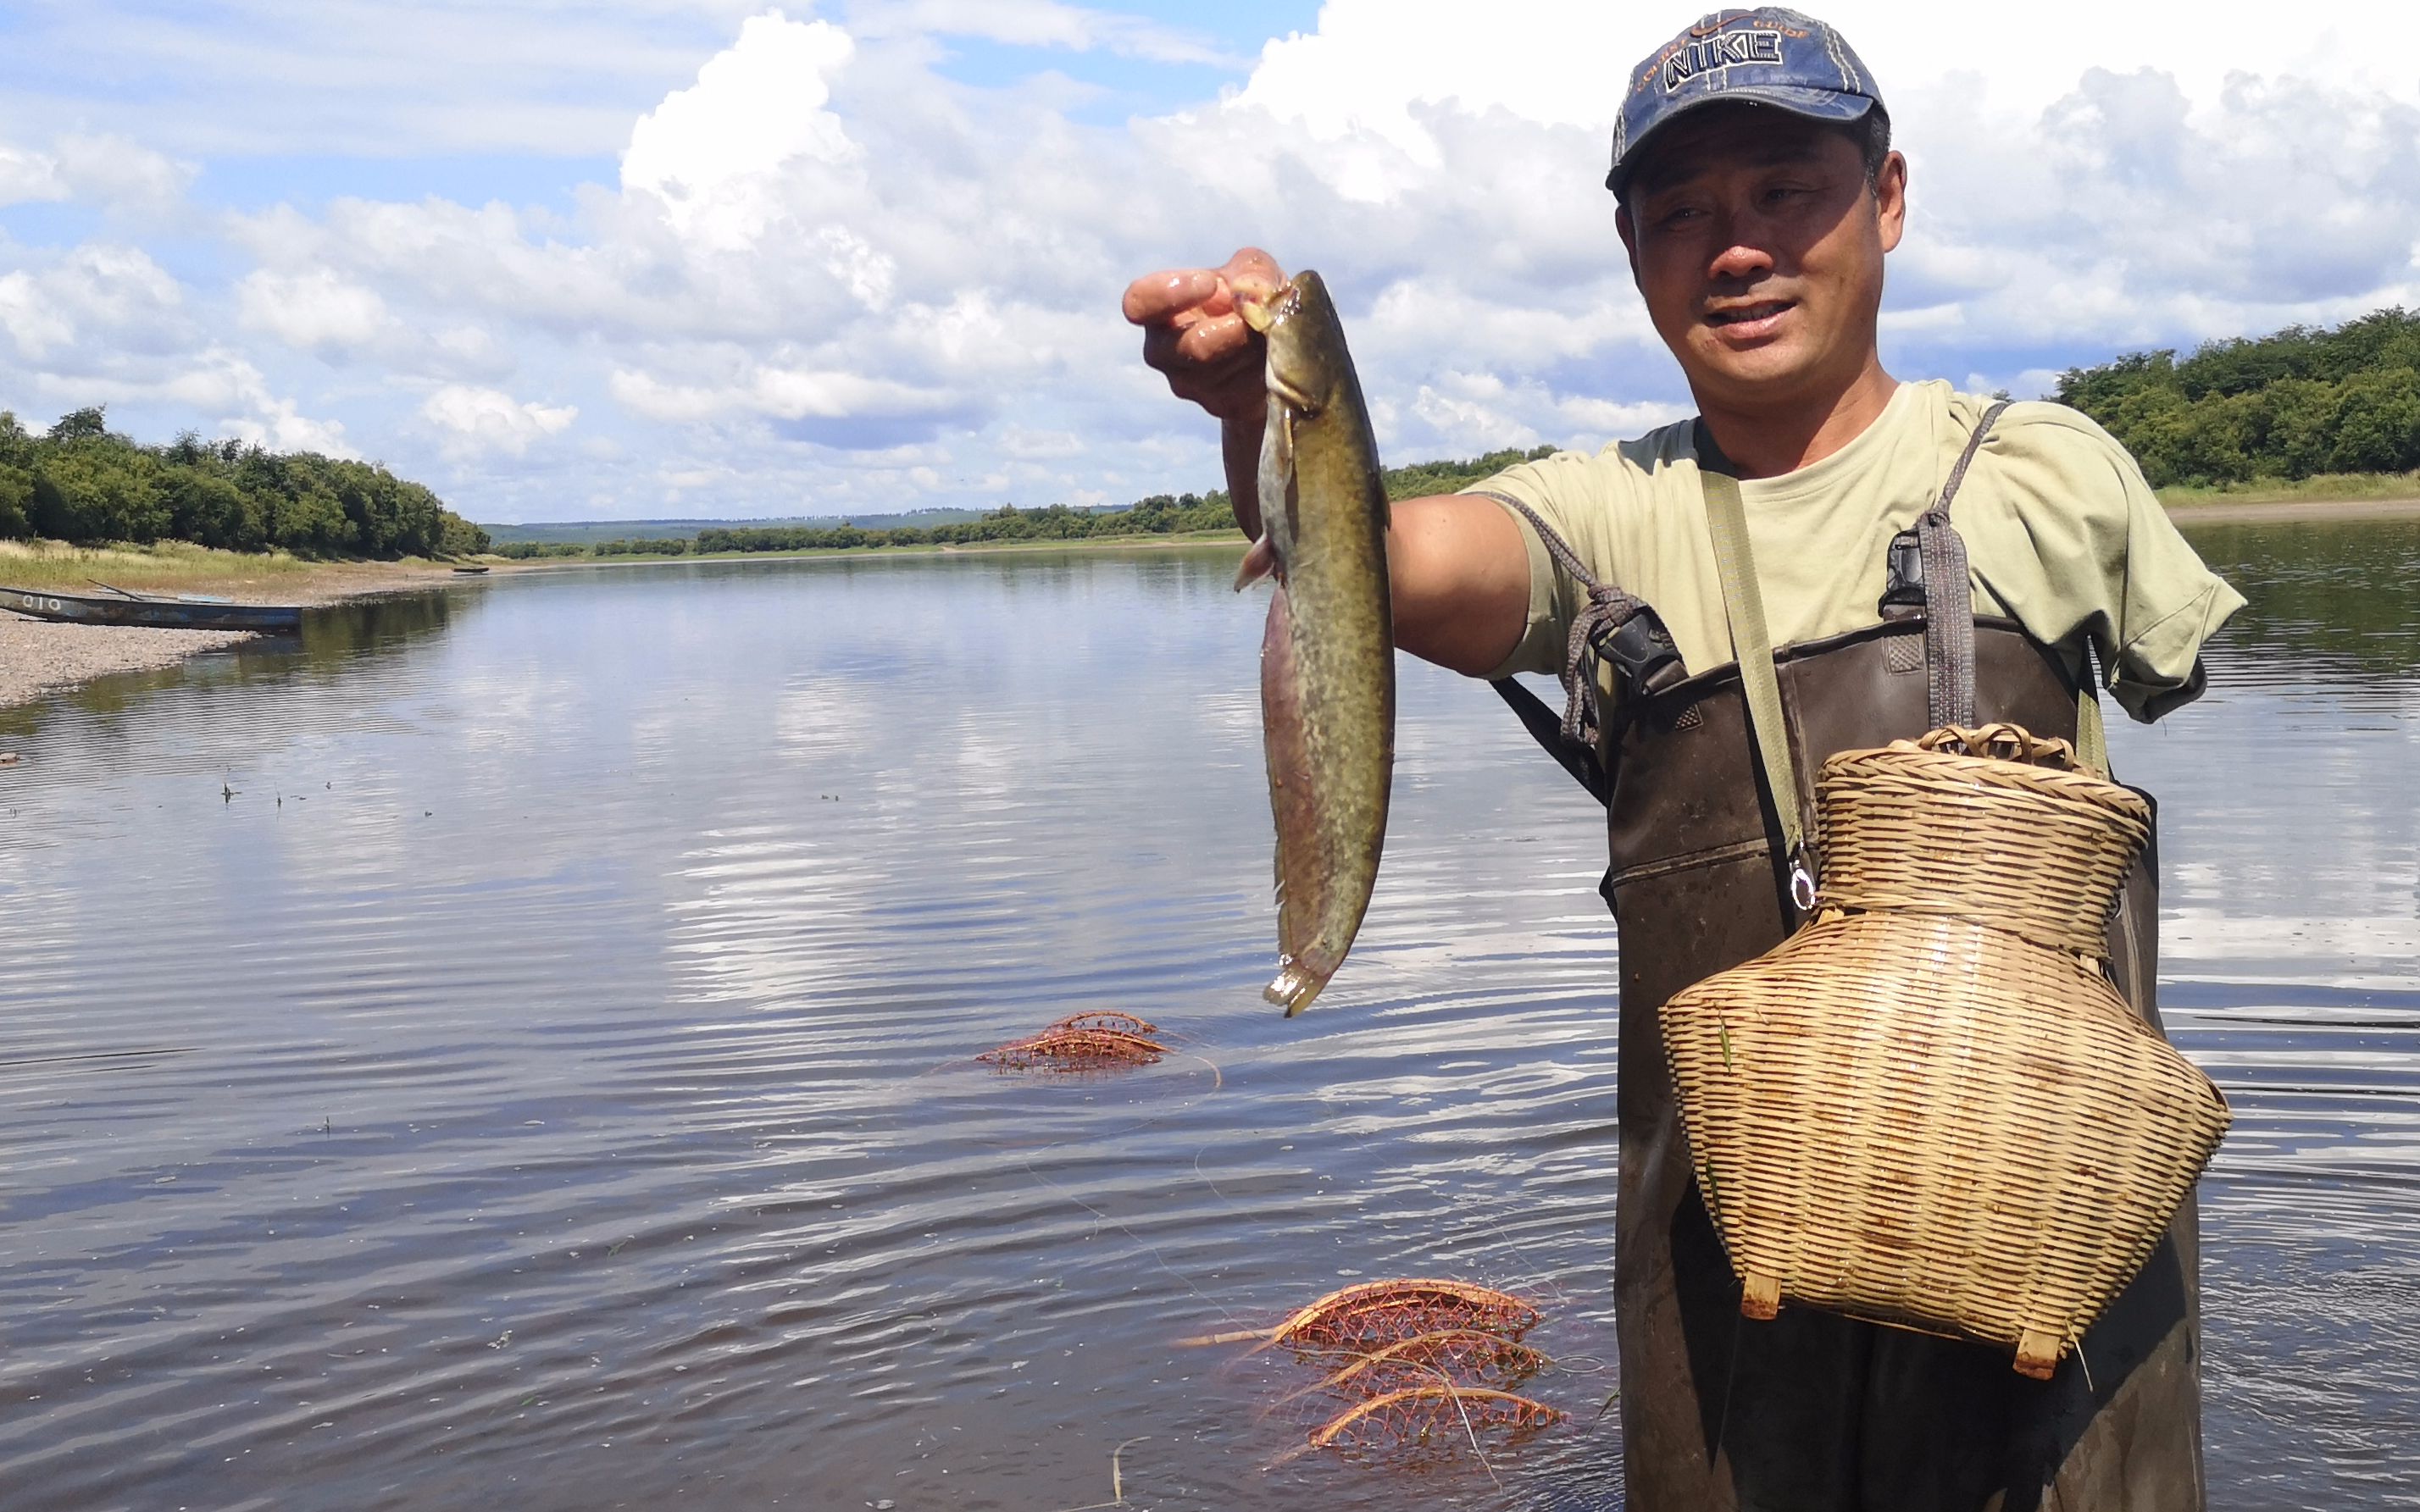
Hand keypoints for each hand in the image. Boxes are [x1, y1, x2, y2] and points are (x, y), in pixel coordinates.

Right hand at [1121, 247, 1284, 421]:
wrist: (1274, 346)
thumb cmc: (1249, 298)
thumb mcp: (1253, 269)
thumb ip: (1251, 270)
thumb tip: (1249, 294)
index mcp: (1157, 310)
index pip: (1138, 304)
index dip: (1169, 294)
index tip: (1209, 283)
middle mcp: (1162, 351)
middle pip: (1194, 346)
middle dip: (1235, 329)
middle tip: (1257, 315)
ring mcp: (1187, 384)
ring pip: (1226, 368)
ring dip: (1256, 345)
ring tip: (1269, 328)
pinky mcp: (1218, 404)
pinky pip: (1246, 386)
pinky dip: (1267, 365)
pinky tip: (1271, 352)